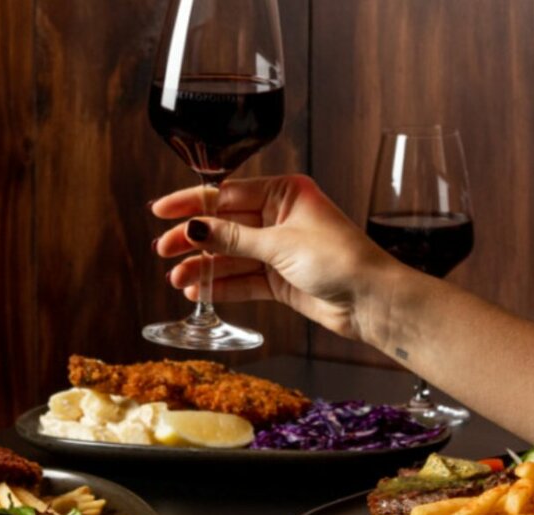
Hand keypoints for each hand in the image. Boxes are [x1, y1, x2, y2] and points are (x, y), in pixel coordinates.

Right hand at [150, 175, 398, 340]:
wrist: (371, 301)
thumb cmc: (340, 259)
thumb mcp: (280, 244)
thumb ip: (234, 238)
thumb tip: (195, 228)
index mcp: (284, 193)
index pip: (226, 195)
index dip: (192, 204)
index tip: (162, 211)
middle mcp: (278, 218)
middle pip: (224, 225)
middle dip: (193, 239)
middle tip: (163, 249)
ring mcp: (278, 249)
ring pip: (230, 255)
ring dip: (203, 267)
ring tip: (177, 279)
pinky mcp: (280, 278)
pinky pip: (242, 278)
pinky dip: (221, 285)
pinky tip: (198, 291)